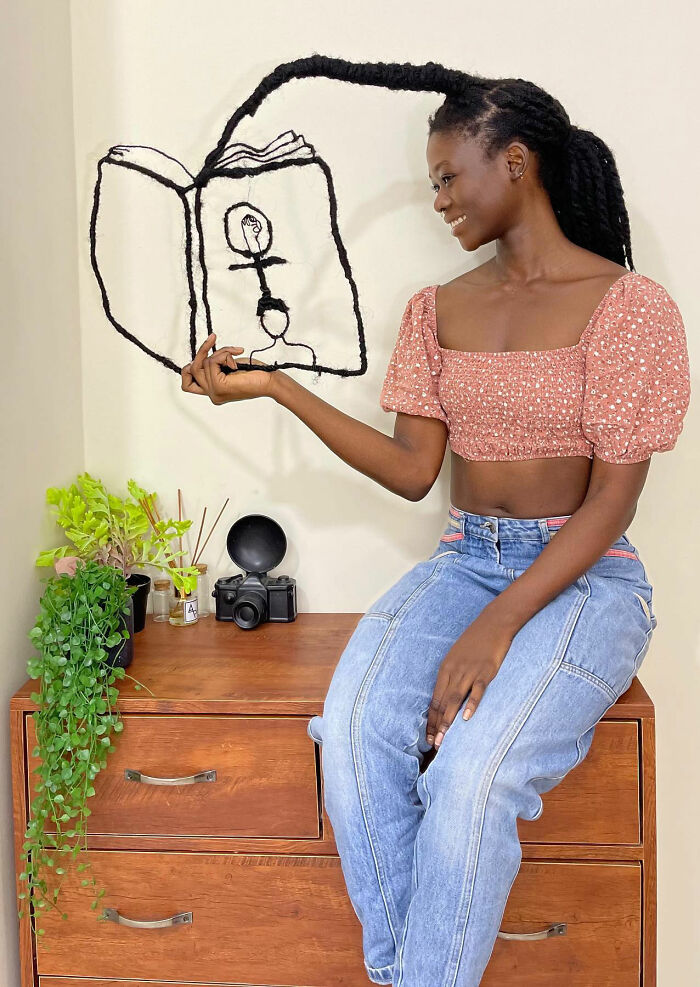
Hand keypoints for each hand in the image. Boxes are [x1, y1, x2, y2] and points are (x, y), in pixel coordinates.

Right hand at [181, 333, 274, 403]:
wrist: (269, 381)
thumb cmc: (255, 373)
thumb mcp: (229, 366)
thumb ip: (214, 364)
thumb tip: (203, 355)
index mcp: (214, 392)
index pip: (187, 385)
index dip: (187, 369)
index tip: (204, 353)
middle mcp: (212, 394)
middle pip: (191, 370)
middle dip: (203, 350)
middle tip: (213, 338)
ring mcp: (214, 392)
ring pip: (203, 363)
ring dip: (219, 352)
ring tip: (234, 353)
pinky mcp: (219, 386)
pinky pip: (212, 362)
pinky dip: (224, 355)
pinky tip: (235, 361)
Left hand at [426, 612, 514, 747]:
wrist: (493, 622)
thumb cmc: (475, 641)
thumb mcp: (457, 657)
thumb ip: (452, 676)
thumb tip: (447, 696)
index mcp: (445, 669)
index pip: (434, 699)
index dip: (430, 719)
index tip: (428, 736)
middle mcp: (454, 672)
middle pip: (442, 703)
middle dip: (436, 725)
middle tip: (433, 745)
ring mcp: (469, 672)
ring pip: (455, 699)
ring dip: (448, 720)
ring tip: (444, 738)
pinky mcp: (485, 671)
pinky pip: (476, 691)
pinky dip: (471, 704)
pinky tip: (467, 718)